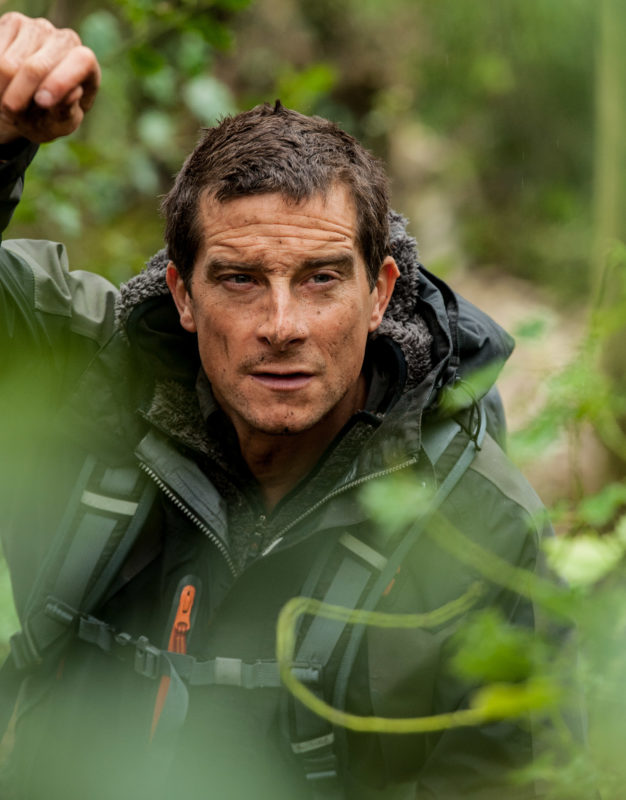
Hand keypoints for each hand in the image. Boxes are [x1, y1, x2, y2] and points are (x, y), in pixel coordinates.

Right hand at [0, 12, 99, 143]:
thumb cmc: (47, 118)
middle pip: (36, 67)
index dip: (62, 81)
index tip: (42, 102)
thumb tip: (73, 93)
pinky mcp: (11, 22)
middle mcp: (64, 40)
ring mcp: (36, 28)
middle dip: (19, 95)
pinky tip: (0, 83)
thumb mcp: (59, 125)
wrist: (21, 103)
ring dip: (1, 87)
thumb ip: (67, 114)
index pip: (82, 61)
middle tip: (10, 110)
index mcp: (86, 65)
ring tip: (4, 99)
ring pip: (8, 62)